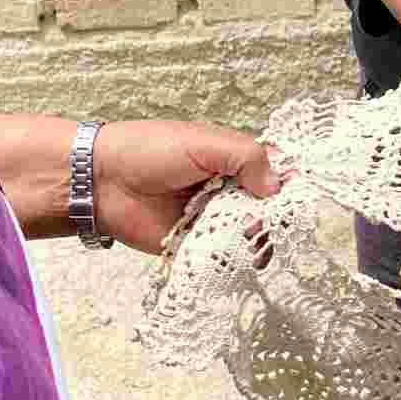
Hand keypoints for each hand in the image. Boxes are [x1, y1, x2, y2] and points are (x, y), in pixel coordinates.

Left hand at [93, 121, 275, 253]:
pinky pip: (224, 256)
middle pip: (268, 209)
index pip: (274, 173)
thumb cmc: (148, 150)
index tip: (298, 194)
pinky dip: (233, 257)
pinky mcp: (196, 246)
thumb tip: (276, 187)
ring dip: (253, 237)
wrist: (102, 182)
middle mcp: (228, 191)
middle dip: (273, 215)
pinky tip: (234, 252)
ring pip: (251, 235)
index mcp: (233, 160)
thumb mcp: (205, 141)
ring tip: (242, 232)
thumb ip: (247, 156)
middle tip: (263, 216)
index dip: (288, 184)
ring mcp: (213, 220)